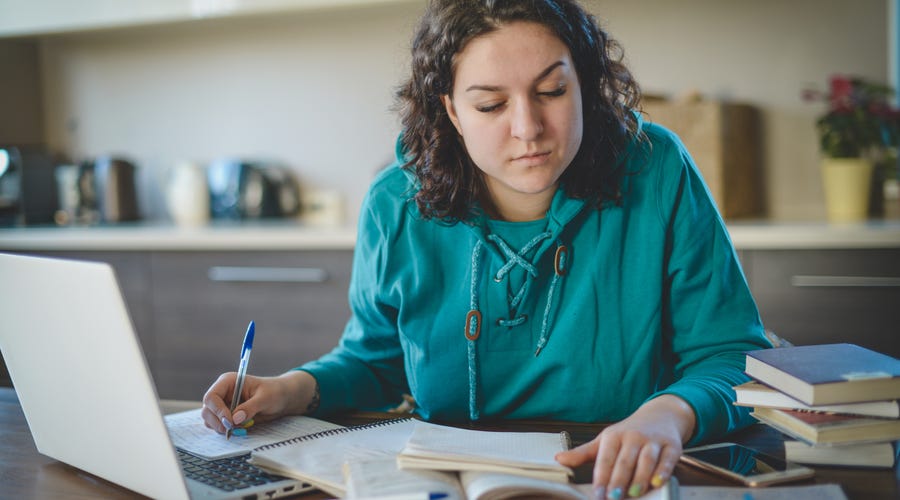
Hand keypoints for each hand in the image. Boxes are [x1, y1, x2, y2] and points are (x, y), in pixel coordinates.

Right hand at [201, 370, 317, 433]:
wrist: (282, 398)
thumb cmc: (275, 392)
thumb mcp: (266, 398)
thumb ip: (250, 407)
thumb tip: (235, 419)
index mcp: (228, 382)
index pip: (211, 396)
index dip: (218, 411)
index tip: (230, 422)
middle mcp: (222, 393)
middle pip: (207, 410)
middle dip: (217, 422)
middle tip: (231, 430)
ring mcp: (223, 405)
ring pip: (210, 419)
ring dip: (220, 427)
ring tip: (239, 428)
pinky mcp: (226, 415)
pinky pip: (218, 425)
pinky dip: (225, 430)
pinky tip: (239, 429)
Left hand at [555, 395, 694, 498]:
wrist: (660, 416)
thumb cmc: (628, 433)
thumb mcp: (605, 440)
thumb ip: (583, 453)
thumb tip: (559, 459)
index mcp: (613, 436)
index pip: (605, 458)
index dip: (601, 477)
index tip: (597, 495)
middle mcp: (633, 436)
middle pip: (625, 461)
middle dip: (618, 480)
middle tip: (613, 498)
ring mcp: (653, 440)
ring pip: (646, 460)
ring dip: (640, 477)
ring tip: (633, 493)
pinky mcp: (672, 445)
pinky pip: (668, 459)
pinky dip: (663, 471)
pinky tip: (657, 482)